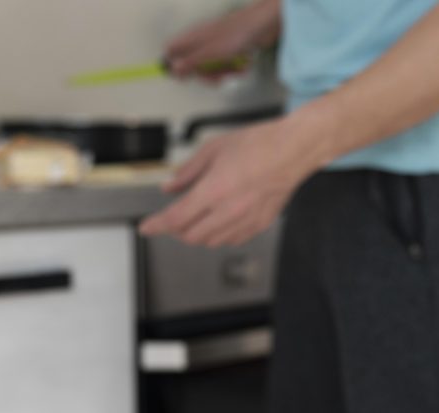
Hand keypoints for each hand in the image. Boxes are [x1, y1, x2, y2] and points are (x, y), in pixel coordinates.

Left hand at [138, 118, 309, 246]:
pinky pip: (232, 240)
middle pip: (191, 236)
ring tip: (197, 217)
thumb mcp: (213, 149)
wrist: (292, 151)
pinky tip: (219, 221)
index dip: (157, 225)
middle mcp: (229, 211)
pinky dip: (219, 235)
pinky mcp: (260, 225)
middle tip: (174, 217)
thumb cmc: (257, 144)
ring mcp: (246, 221)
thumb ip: (187, 172)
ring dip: (198, 233)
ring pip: (212, 242)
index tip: (146, 228)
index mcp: (214, 191)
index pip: (176, 218)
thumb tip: (169, 186)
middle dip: (177, 229)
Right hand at [164, 0, 279, 79]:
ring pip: (213, 66)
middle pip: (194, 63)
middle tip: (219, 78)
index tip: (185, 79)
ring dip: (226, 72)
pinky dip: (236, 67)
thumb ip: (191, 62)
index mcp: (193, 37)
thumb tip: (173, 69)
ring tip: (237, 69)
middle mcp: (203, 39)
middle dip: (208, 75)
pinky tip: (245, 64)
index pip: (173, 49)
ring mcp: (217, 43)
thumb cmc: (236, 35)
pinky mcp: (232, 48)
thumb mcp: (211, 54)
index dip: (175, 65)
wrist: (263, 24)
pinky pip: (228, 63)